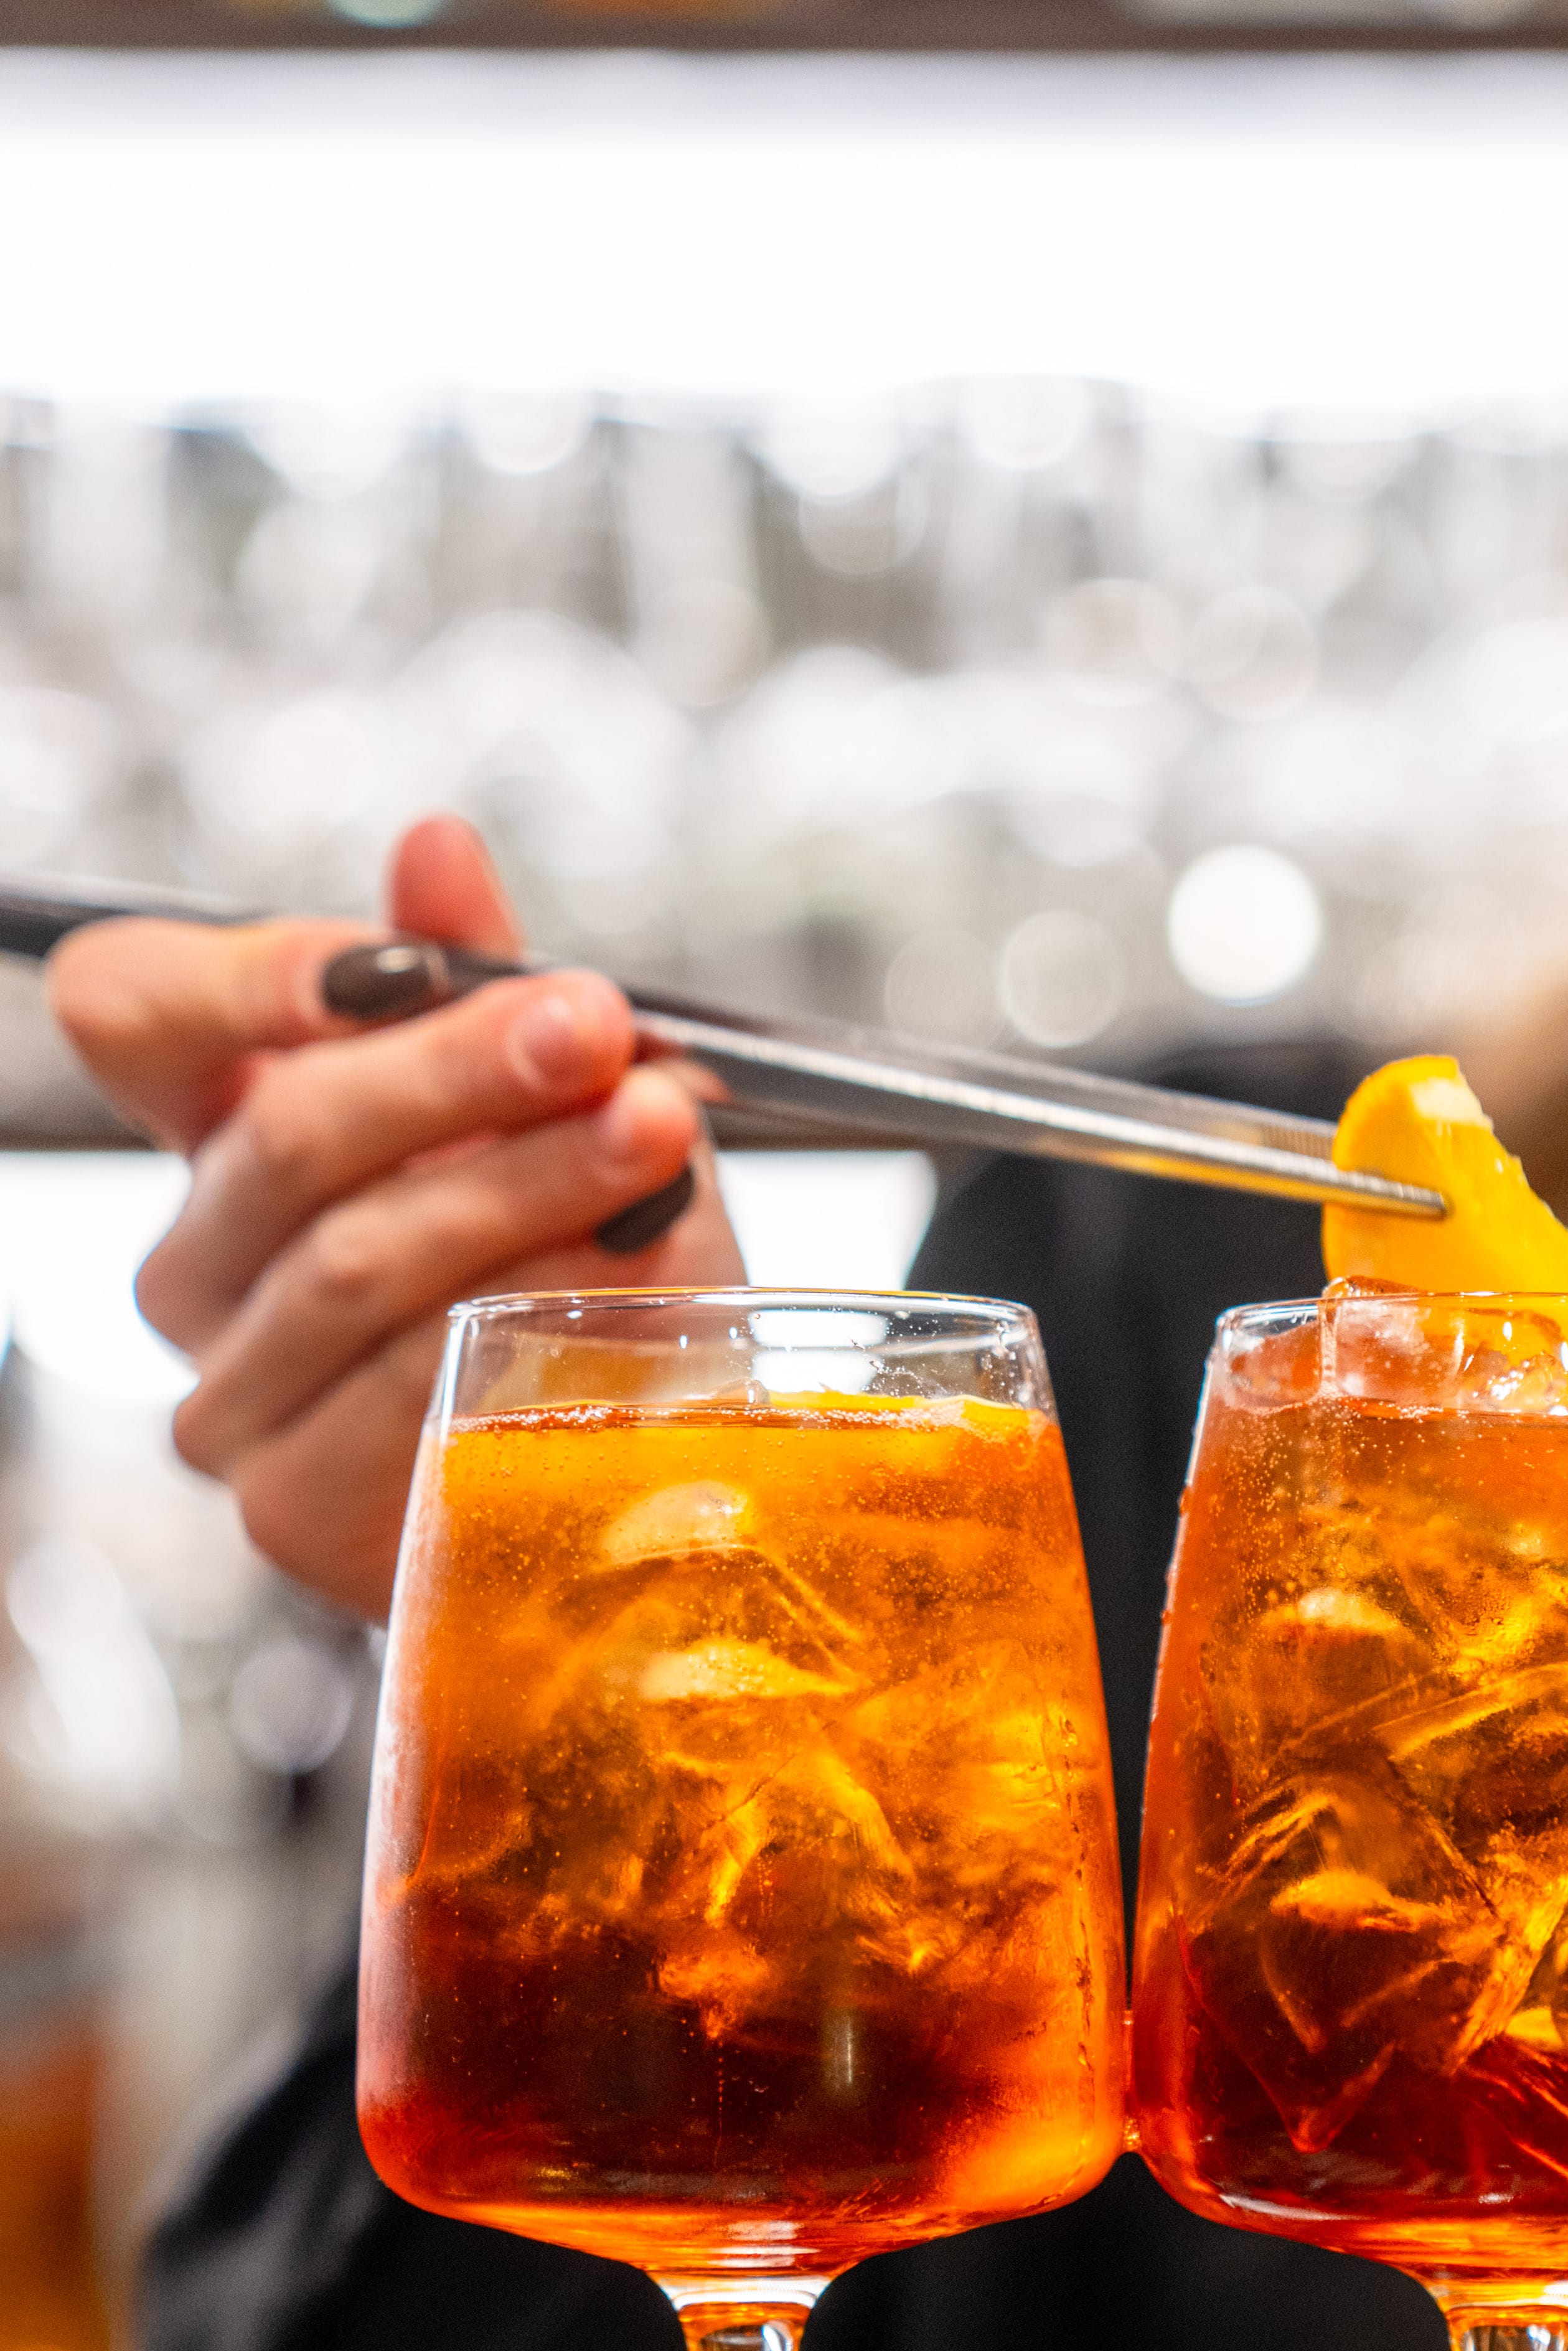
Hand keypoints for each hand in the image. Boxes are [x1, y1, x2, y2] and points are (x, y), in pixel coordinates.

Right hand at [49, 816, 741, 1620]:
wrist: (647, 1453)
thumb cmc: (581, 1256)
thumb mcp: (552, 1100)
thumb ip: (478, 975)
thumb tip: (437, 847)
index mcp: (220, 1123)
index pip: (129, 1008)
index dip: (245, 979)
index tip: (398, 965)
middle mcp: (198, 1258)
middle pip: (286, 1137)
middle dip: (459, 1072)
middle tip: (595, 1032)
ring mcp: (227, 1389)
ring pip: (355, 1263)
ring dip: (524, 1189)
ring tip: (655, 1141)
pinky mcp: (289, 1503)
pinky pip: (403, 1391)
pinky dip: (530, 1318)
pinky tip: (626, 1273)